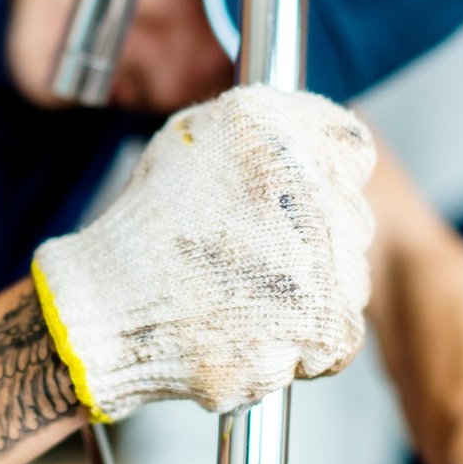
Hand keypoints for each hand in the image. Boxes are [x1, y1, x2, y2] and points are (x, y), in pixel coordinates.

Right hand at [32, 84, 374, 421]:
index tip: (291, 197)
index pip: (352, 151)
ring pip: (349, 279)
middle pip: (353, 218)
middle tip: (252, 252)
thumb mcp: (201, 136)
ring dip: (311, 289)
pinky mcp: (322, 332)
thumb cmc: (149, 227)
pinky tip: (256, 327)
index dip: (321, 174)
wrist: (109, 310)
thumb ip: (274, 123)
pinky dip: (305, 341)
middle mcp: (314, 197)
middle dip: (312, 235)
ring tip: (245, 291)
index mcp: (283, 140)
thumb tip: (323, 134)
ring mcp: (324, 269)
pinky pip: (338, 337)